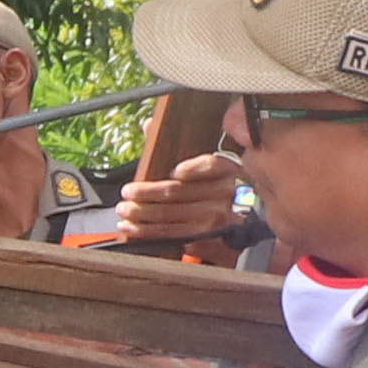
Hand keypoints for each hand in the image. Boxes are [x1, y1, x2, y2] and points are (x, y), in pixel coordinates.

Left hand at [109, 150, 250, 246]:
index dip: (192, 169)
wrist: (242, 220)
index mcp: (227, 170)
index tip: (174, 172)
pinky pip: (177, 238)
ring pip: (174, 218)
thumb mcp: (206, 164)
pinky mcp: (211, 242)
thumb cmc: (215, 186)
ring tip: (125, 212)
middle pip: (180, 194)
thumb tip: (147, 125)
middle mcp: (225, 195)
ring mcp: (219, 221)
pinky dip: (152, 235)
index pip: (210, 166)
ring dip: (144, 217)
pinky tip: (135, 232)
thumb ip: (174, 144)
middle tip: (127, 194)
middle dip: (148, 195)